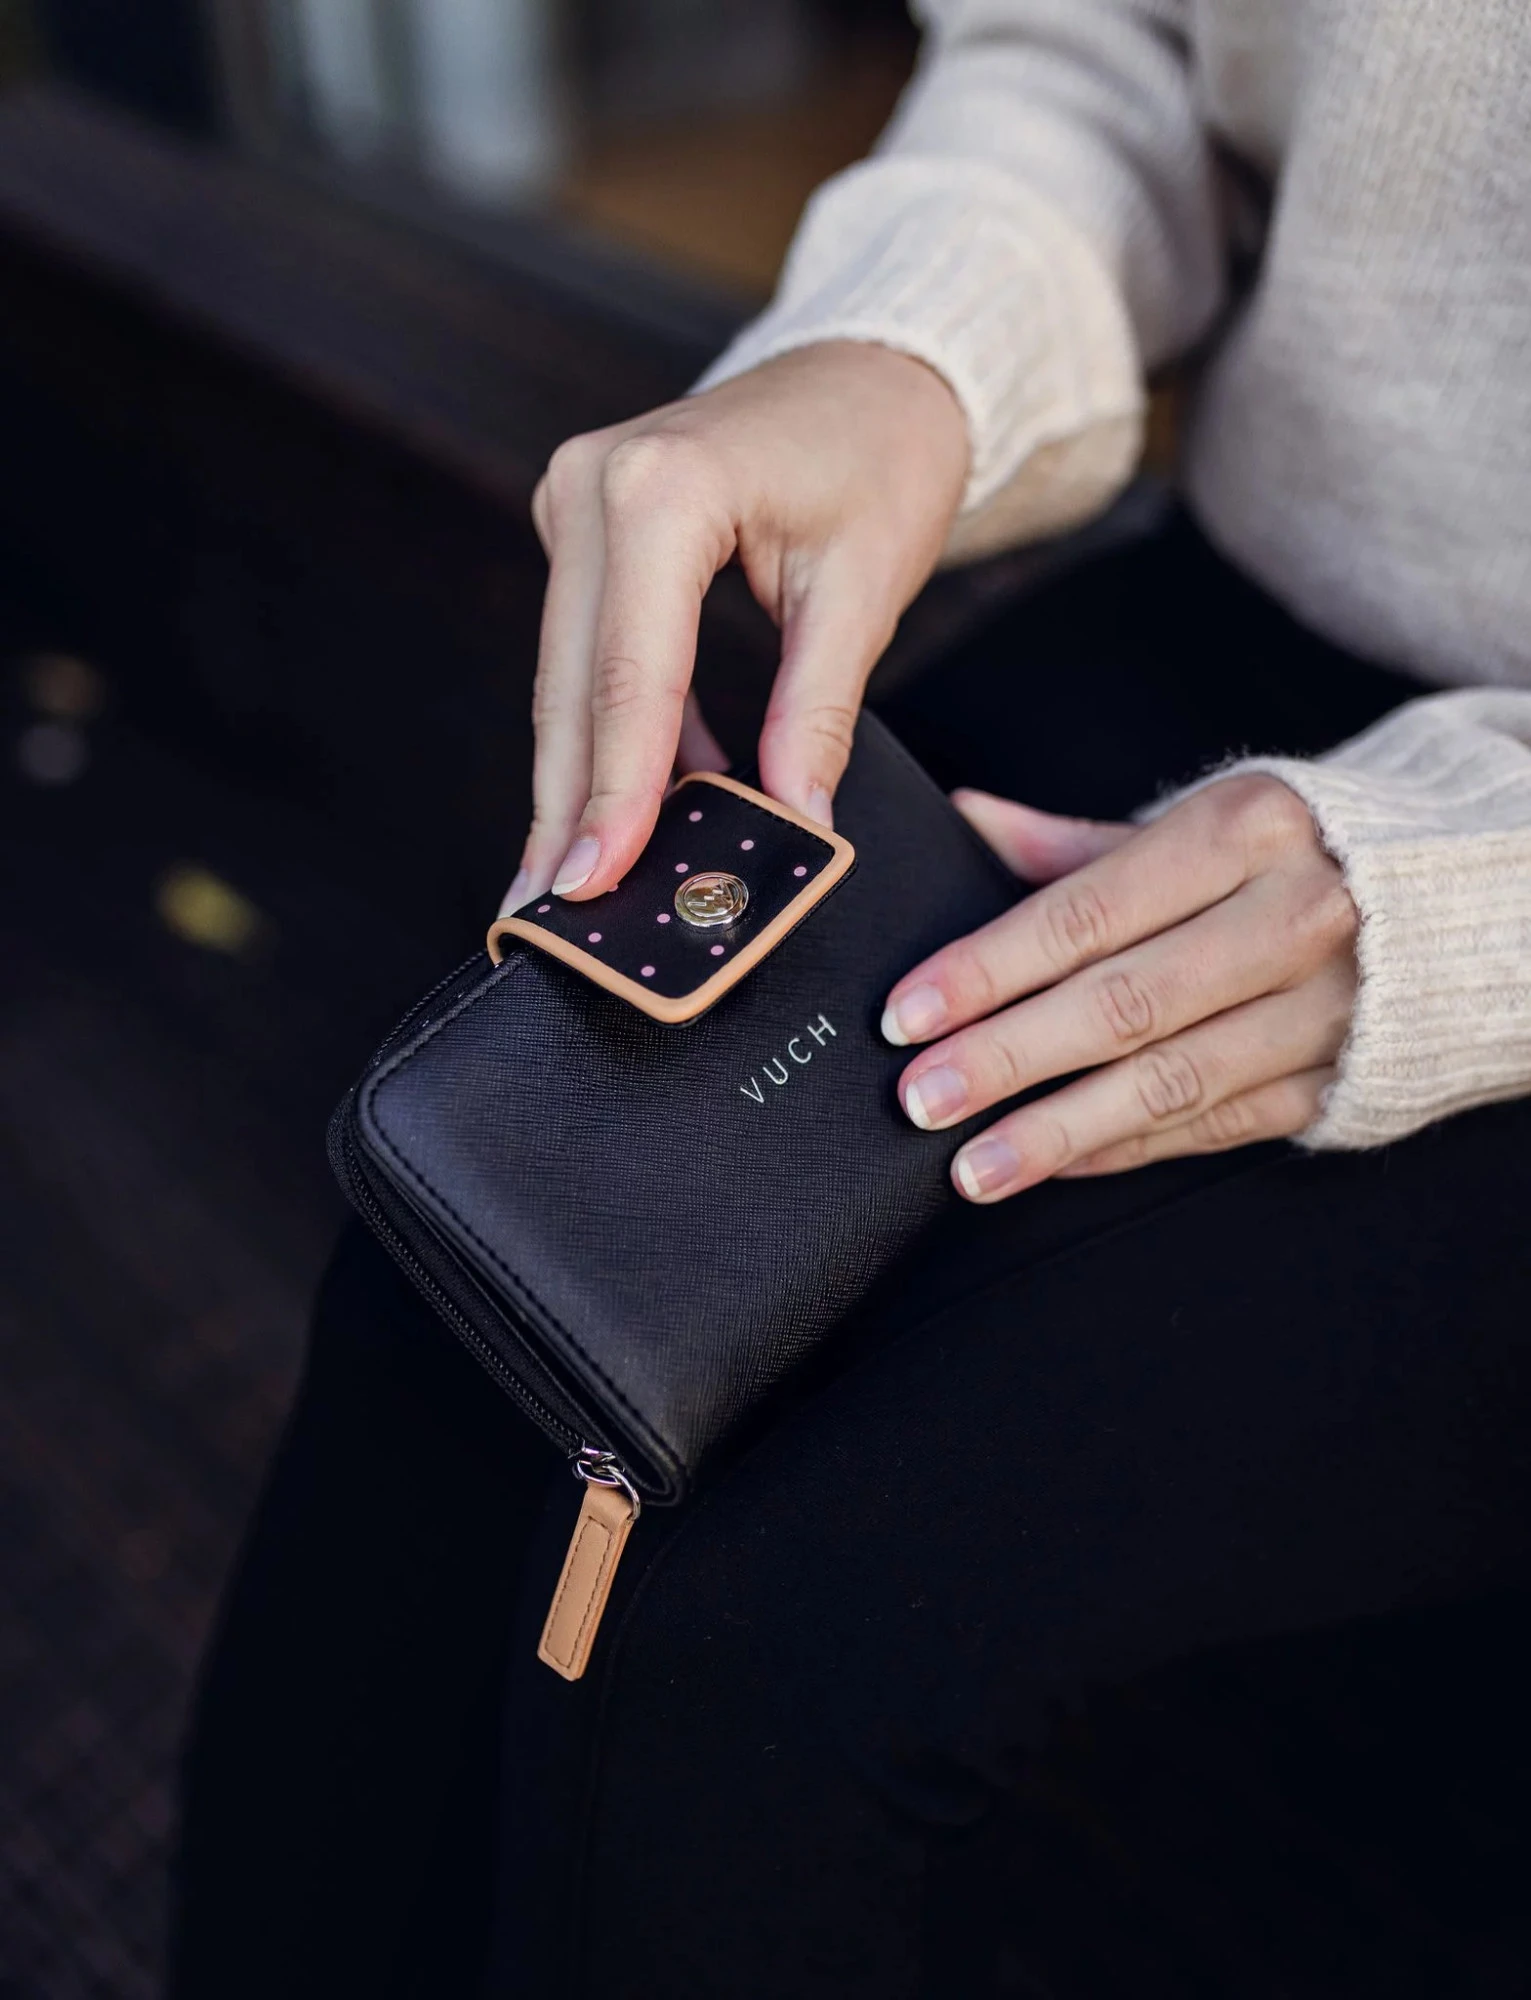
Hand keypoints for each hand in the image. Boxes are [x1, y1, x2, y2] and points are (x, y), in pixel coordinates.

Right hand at [502, 341, 969, 909]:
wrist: (873, 370)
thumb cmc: (882, 454)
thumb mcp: (863, 588)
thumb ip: (815, 713)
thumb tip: (793, 824)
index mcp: (661, 488)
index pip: (630, 676)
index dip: (616, 793)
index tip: (595, 884)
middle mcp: (593, 485)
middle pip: (574, 686)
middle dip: (567, 810)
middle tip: (548, 916)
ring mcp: (577, 502)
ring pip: (567, 679)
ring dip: (579, 784)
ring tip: (575, 887)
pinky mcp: (586, 529)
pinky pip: (590, 654)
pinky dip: (615, 735)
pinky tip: (634, 813)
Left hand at [882, 775, 1357, 1199]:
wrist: (1461, 897)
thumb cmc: (1302, 849)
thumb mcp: (1203, 820)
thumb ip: (1078, 842)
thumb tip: (963, 819)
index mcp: (1248, 830)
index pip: (1087, 912)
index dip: (988, 970)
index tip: (909, 1013)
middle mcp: (1294, 917)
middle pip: (1122, 1004)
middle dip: (1006, 1058)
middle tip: (922, 1097)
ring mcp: (1325, 1008)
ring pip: (1168, 1081)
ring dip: (1056, 1130)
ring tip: (973, 1164)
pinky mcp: (1338, 1077)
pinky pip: (1214, 1124)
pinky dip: (1126, 1148)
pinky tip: (1057, 1164)